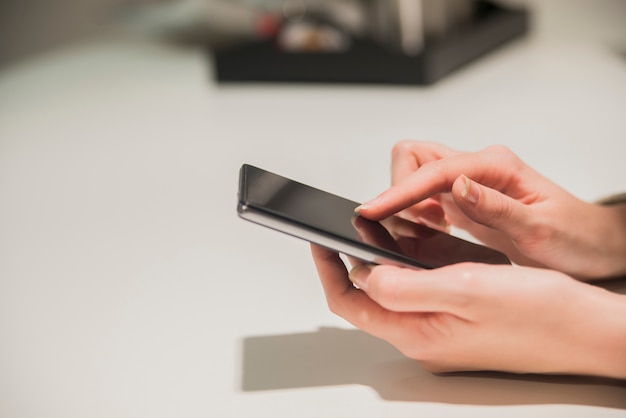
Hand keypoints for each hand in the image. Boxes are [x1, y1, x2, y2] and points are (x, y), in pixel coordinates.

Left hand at [311, 245, 625, 377]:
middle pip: (368, 296)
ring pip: (395, 287)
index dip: (329, 269)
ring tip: (381, 224)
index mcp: (418, 334)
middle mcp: (424, 335)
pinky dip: (413, 261)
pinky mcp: (458, 316)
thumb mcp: (467, 290)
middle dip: (355, 258)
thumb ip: (407, 286)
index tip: (320, 237)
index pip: (351, 303)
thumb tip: (364, 275)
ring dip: (385, 257)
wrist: (589, 328)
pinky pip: (422, 285)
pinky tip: (418, 237)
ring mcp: (441, 327)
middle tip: (353, 225)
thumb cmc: (540, 314)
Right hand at [356, 141, 625, 279]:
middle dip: (398, 188)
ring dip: (404, 203)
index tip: (372, 211)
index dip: (399, 192)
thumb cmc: (574, 237)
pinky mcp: (465, 200)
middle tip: (402, 225)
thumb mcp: (539, 230)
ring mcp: (469, 183)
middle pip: (414, 157)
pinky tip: (426, 236)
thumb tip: (456, 186)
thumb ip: (495, 207)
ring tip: (415, 235)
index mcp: (496, 168)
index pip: (434, 171)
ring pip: (415, 175)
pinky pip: (425, 198)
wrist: (592, 245)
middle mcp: (478, 168)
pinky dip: (414, 215)